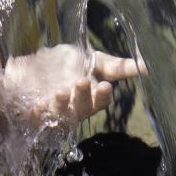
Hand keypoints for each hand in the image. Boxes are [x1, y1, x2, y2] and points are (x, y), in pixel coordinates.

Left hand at [0, 45, 143, 129]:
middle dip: (82, 97)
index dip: (102, 95)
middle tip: (80, 82)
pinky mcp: (34, 114)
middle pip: (82, 109)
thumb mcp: (90, 58)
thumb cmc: (64, 62)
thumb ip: (116, 65)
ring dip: (62, 105)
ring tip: (60, 92)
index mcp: (90, 96)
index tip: (104, 86)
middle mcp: (74, 108)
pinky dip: (39, 111)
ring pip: (62, 115)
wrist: (29, 64)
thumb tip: (146, 66)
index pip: (100, 101)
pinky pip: (38, 117)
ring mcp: (55, 112)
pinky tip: (38, 103)